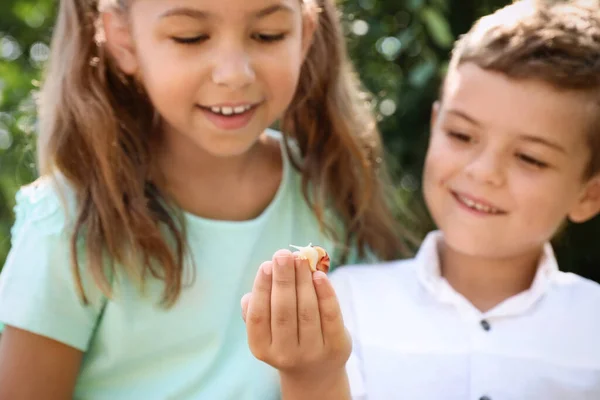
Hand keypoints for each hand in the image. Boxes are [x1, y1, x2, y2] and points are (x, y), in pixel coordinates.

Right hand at [241, 249, 350, 387]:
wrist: (316, 372)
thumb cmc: (287, 338)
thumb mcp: (268, 330)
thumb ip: (258, 310)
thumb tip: (251, 294)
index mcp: (262, 347)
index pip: (258, 315)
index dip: (262, 289)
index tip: (266, 264)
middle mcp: (285, 354)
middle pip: (283, 311)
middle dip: (283, 279)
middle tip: (282, 254)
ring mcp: (312, 352)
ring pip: (306, 311)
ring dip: (303, 281)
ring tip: (301, 258)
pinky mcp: (336, 347)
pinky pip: (330, 316)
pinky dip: (325, 294)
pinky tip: (319, 276)